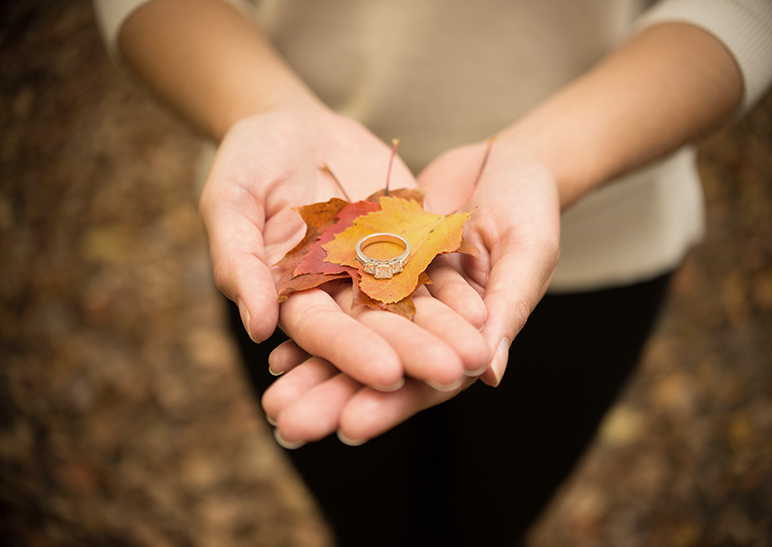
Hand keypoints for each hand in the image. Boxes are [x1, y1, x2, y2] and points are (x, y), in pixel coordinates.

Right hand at [199, 106, 488, 391]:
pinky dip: (457, 288)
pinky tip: (483, 308)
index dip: (354, 353)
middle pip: (379, 328)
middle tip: (453, 375)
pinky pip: (435, 265)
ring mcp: (378, 266)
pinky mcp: (408, 239)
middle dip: (416, 352)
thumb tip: (257, 328)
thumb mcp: (229, 204)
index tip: (387, 376)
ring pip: (415, 305)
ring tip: (481, 352)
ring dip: (447, 330)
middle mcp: (340, 290)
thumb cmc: (246, 163)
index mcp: (294, 295)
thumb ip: (239, 262)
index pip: (324, 333)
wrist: (292, 125)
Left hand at [261, 139, 559, 446]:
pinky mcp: (377, 270)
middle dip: (332, 399)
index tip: (350, 428)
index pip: (429, 381)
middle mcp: (429, 328)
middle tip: (287, 427)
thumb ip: (507, 309)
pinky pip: (341, 299)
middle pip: (379, 371)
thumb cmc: (532, 209)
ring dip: (312, 372)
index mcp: (470, 338)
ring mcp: (400, 300)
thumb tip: (489, 375)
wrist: (504, 163)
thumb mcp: (527, 256)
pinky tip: (276, 348)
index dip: (391, 405)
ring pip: (353, 343)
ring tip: (272, 400)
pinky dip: (312, 321)